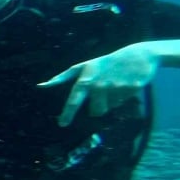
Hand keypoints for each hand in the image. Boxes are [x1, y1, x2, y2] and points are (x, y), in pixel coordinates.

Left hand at [39, 43, 156, 125]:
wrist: (138, 55)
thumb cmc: (106, 63)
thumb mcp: (84, 66)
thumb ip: (63, 77)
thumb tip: (40, 85)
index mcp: (86, 78)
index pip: (74, 99)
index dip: (68, 113)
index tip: (62, 124)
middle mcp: (99, 83)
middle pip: (95, 111)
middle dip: (97, 111)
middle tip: (102, 98)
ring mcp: (115, 87)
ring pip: (108, 108)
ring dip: (110, 102)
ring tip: (114, 87)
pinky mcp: (130, 90)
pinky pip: (121, 103)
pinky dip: (122, 97)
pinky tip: (125, 85)